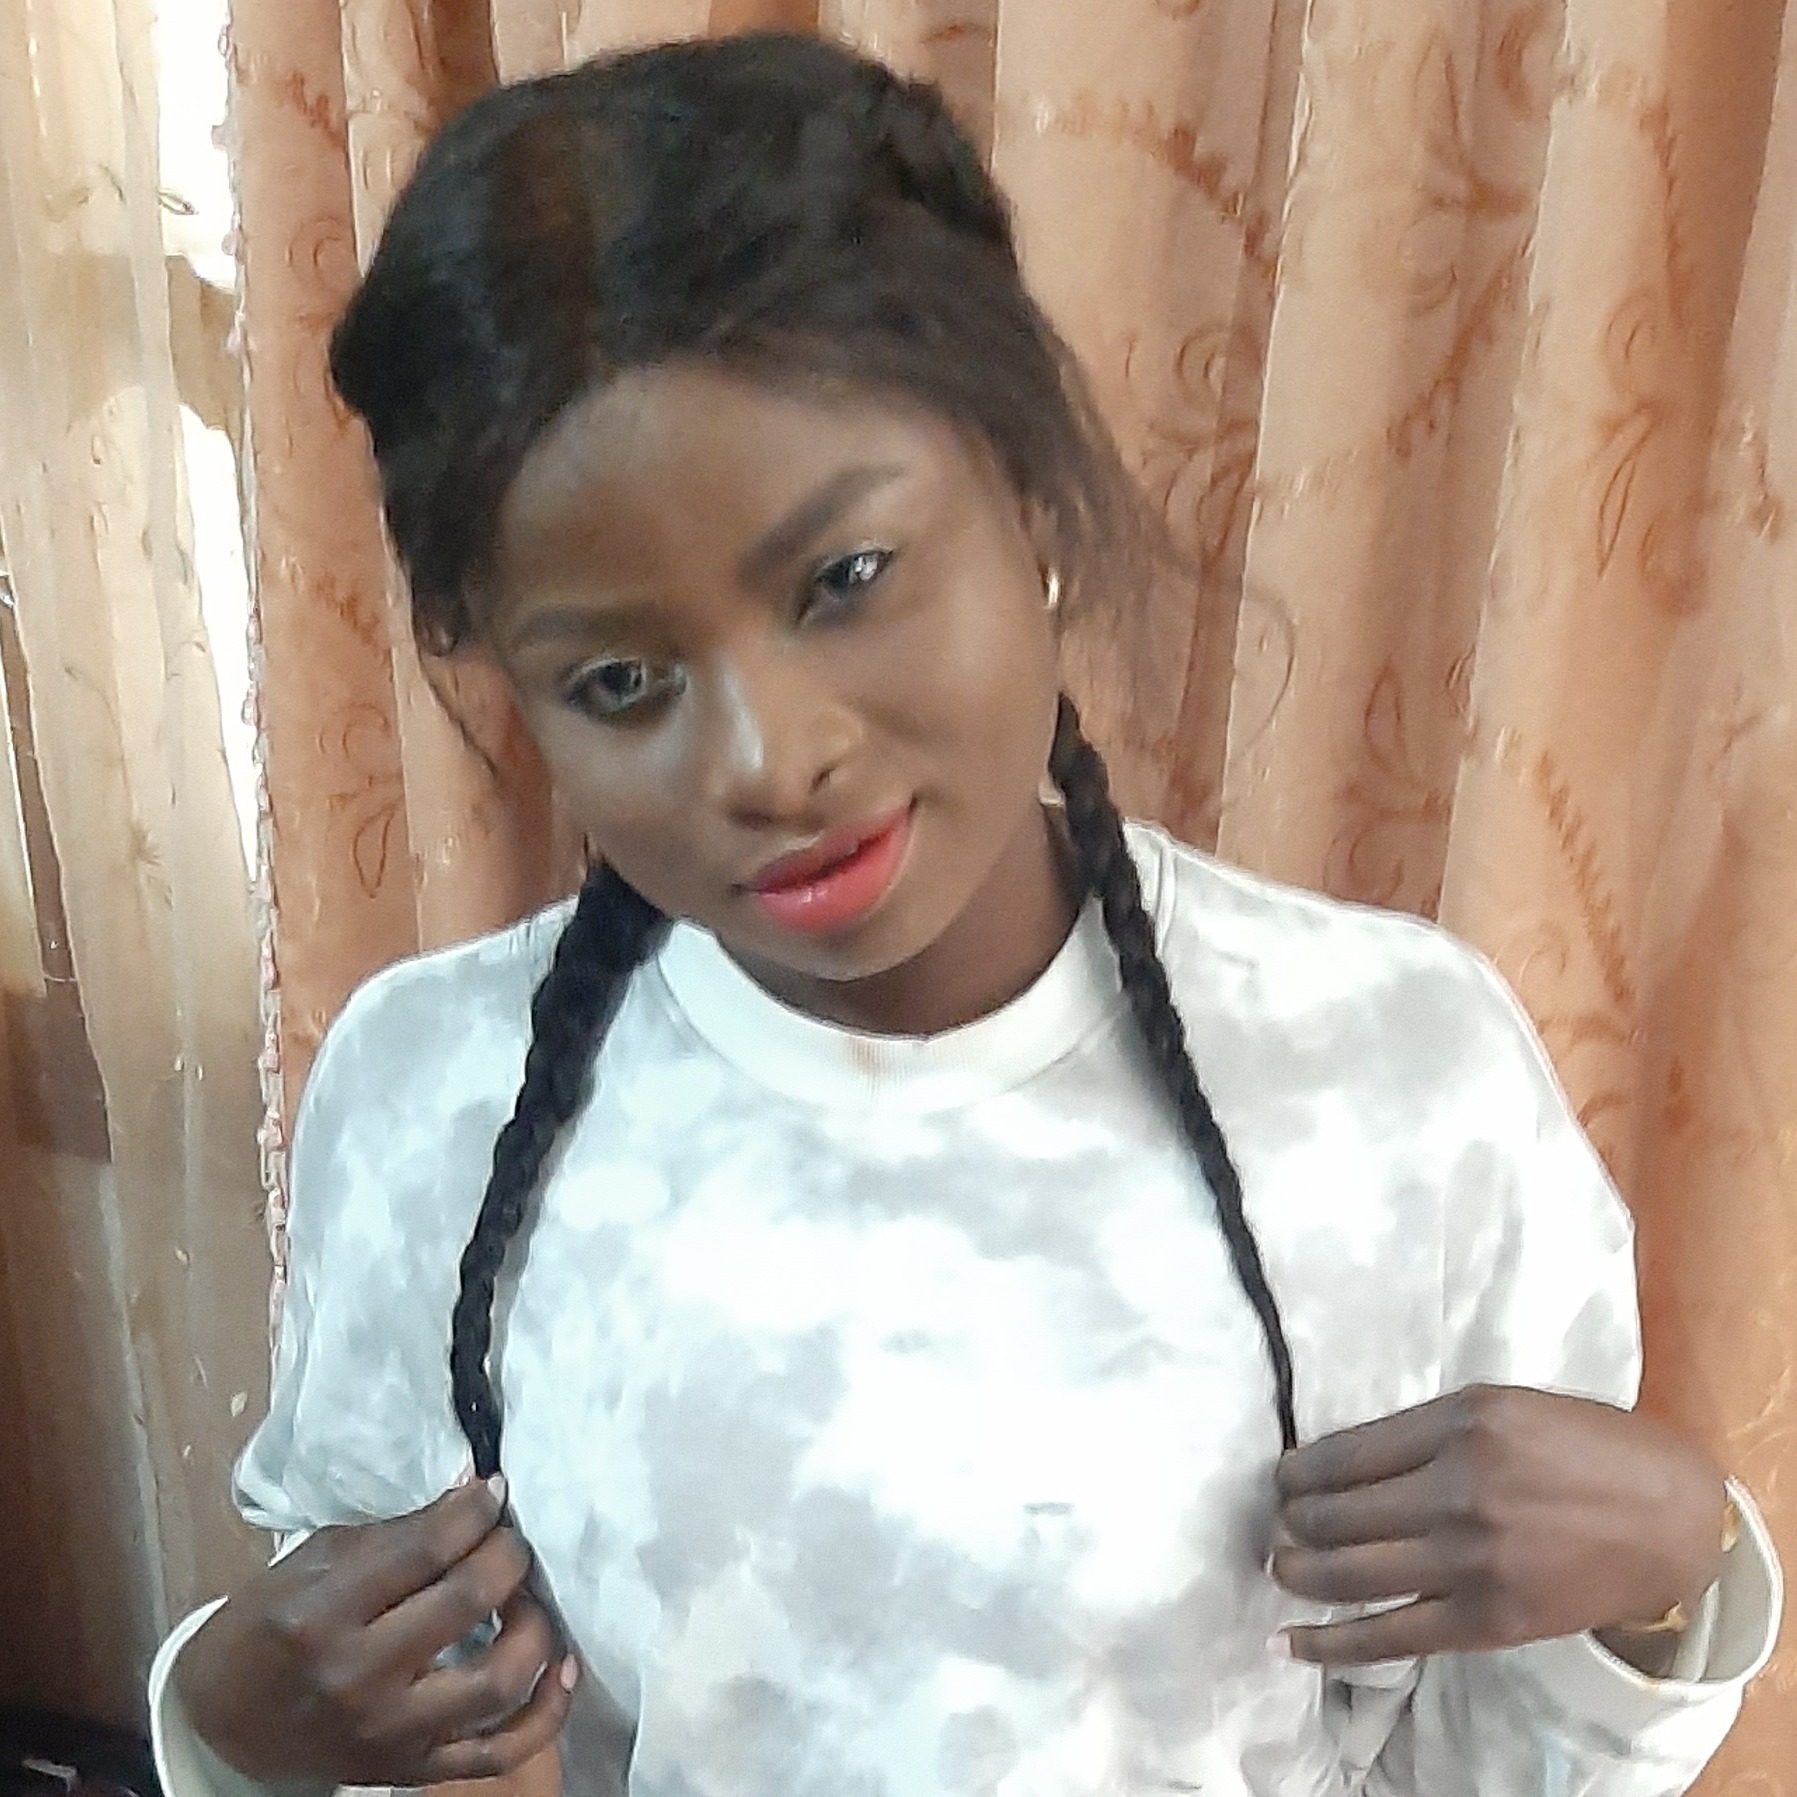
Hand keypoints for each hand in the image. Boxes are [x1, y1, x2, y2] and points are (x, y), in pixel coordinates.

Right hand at [176, 1477, 578, 1785]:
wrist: (225, 1722)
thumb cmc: (271, 1625)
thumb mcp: (315, 1561)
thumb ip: (397, 1536)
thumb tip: (473, 1501)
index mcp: (325, 1613)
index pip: (426, 1550)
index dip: (474, 1511)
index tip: (494, 1491)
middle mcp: (360, 1677)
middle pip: (468, 1603)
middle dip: (508, 1555)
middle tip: (509, 1539)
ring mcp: (391, 1733)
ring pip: (497, 1681)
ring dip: (534, 1626)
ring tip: (527, 1596)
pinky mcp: (414, 1771)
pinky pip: (499, 1753)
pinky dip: (545, 1716)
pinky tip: (562, 1670)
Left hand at [1270, 1386, 1725, 1665]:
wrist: (1668, 1519)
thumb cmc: (1581, 1448)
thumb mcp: (1499, 1406)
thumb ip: (1423, 1431)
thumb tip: (1340, 1460)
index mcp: (1458, 1425)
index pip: (1342, 1454)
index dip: (1296, 1471)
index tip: (1282, 1479)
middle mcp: (1457, 1489)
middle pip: (1334, 1514)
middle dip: (1289, 1521)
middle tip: (1279, 1524)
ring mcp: (1471, 1559)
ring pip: (1348, 1573)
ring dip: (1296, 1572)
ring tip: (1280, 1567)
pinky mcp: (1488, 1619)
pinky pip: (1390, 1636)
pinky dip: (1330, 1645)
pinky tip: (1289, 1643)